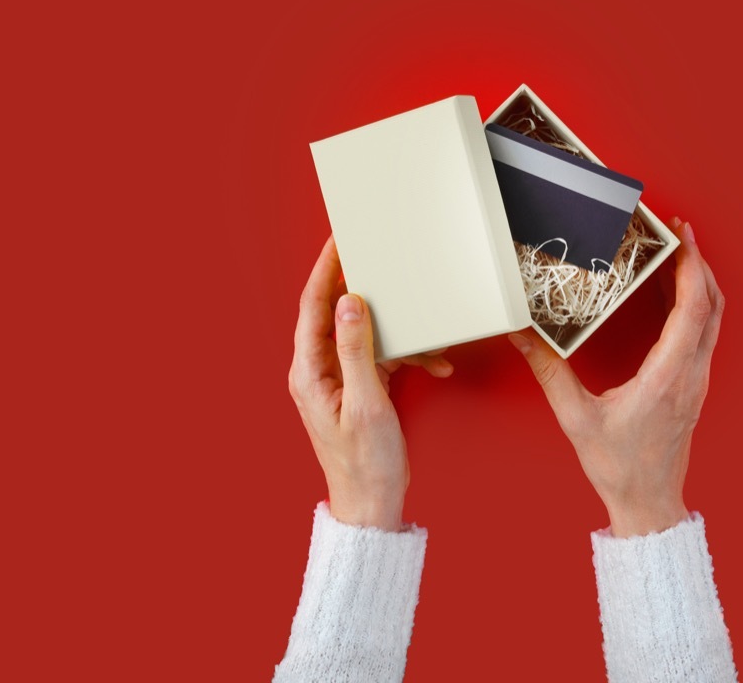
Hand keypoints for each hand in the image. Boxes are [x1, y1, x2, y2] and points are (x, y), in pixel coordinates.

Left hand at [288, 235, 452, 529]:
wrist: (373, 503)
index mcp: (309, 372)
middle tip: (377, 255)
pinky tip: (433, 362)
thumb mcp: (365, 403)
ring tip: (419, 318)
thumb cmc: (364, 463)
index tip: (337, 240)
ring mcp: (339, 379)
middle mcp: (319, 371)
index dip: (324, 270)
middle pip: (336, 313)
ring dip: (395, 328)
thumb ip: (356, 349)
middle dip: (360, 285)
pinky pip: (381, 357)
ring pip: (364, 333)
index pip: (312, 307)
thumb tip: (349, 302)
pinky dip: (406, 354)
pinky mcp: (360, 388)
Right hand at [507, 217, 723, 536]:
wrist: (648, 503)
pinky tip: (671, 293)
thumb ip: (549, 371)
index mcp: (668, 377)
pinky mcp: (693, 386)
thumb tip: (523, 334)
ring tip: (677, 252)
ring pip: (713, 319)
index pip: (693, 308)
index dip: (692, 266)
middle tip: (678, 230)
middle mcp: (691, 375)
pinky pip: (703, 334)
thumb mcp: (576, 418)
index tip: (683, 236)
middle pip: (712, 304)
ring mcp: (697, 381)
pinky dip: (693, 304)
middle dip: (699, 261)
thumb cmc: (618, 468)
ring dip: (699, 281)